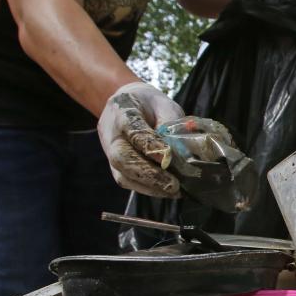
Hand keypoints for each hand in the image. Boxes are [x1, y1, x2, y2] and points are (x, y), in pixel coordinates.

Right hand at [97, 81, 185, 197]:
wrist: (128, 104)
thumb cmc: (150, 105)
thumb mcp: (165, 106)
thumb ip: (172, 125)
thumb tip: (186, 151)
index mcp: (121, 110)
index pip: (133, 129)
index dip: (149, 144)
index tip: (168, 157)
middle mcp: (110, 133)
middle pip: (121, 157)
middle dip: (148, 174)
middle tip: (173, 185)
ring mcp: (109, 152)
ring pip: (122, 175)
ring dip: (149, 187)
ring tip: (174, 191)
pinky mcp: (115, 167)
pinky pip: (127, 181)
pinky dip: (147, 189)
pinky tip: (166, 191)